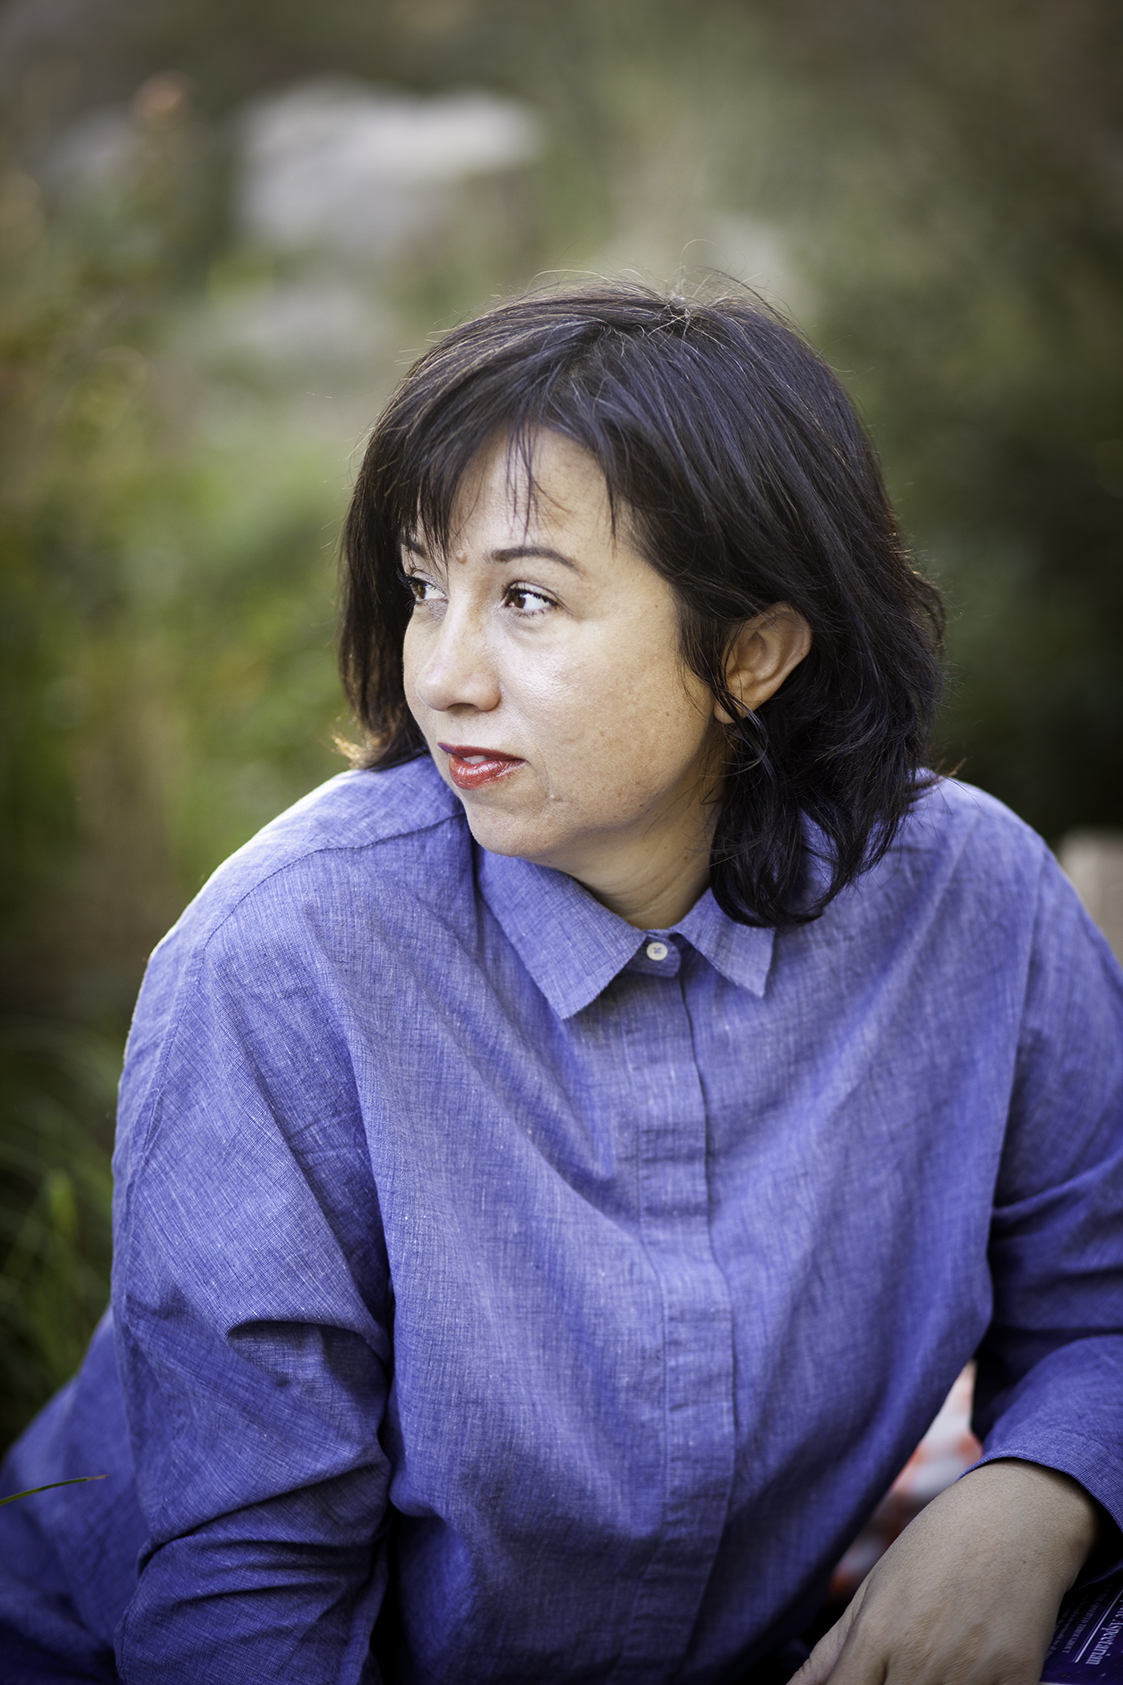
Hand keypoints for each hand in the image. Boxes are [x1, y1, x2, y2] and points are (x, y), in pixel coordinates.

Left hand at [795, 1460, 1099, 1684]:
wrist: (1016, 1518)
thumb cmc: (937, 1547)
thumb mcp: (875, 1588)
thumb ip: (832, 1652)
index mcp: (877, 1635)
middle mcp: (919, 1661)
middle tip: (893, 1672)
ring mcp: (970, 1676)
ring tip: (932, 1664)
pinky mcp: (1017, 1681)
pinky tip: (969, 1670)